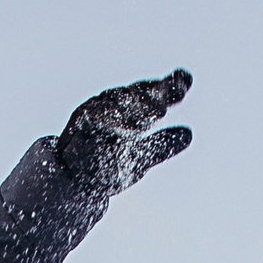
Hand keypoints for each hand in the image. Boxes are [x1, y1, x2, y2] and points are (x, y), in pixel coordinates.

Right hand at [56, 70, 192, 194]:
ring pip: (116, 102)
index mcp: (129, 110)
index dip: (170, 87)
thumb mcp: (140, 158)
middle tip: (178, 91)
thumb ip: (163, 145)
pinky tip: (128, 128)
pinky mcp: (78, 126)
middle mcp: (112, 106)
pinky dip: (107, 118)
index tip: (186, 81)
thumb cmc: (106, 164)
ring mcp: (94, 113)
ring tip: (160, 112)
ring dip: (137, 104)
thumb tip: (188, 134)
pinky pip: (92, 119)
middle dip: (156, 92)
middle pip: (137, 94)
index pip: (152, 94)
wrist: (73, 181)